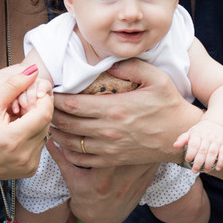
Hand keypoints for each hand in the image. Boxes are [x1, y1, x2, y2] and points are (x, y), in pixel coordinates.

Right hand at [0, 65, 51, 182]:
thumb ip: (13, 86)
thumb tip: (34, 71)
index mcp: (13, 139)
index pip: (45, 113)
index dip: (43, 98)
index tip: (33, 91)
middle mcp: (25, 155)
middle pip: (46, 122)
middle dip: (38, 108)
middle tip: (20, 105)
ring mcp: (30, 165)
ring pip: (45, 133)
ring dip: (36, 122)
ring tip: (15, 120)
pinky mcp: (31, 169)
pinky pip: (40, 144)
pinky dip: (32, 135)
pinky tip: (16, 133)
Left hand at [50, 58, 201, 168]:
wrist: (181, 136)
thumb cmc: (169, 104)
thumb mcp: (156, 78)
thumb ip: (131, 66)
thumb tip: (108, 62)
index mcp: (113, 108)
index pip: (71, 103)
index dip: (54, 97)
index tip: (48, 89)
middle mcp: (107, 130)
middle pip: (65, 123)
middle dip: (49, 113)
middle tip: (41, 104)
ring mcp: (108, 148)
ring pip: (69, 141)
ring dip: (54, 131)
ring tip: (47, 120)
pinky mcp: (111, 160)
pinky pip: (80, 157)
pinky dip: (65, 149)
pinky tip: (61, 140)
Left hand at [175, 119, 222, 172]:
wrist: (217, 123)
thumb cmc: (201, 131)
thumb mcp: (191, 132)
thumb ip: (183, 139)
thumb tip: (175, 145)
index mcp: (198, 134)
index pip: (194, 144)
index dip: (190, 153)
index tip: (187, 160)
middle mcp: (208, 137)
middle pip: (203, 151)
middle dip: (198, 162)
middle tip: (194, 170)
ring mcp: (217, 141)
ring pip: (213, 153)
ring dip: (209, 163)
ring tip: (205, 170)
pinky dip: (221, 161)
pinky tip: (217, 168)